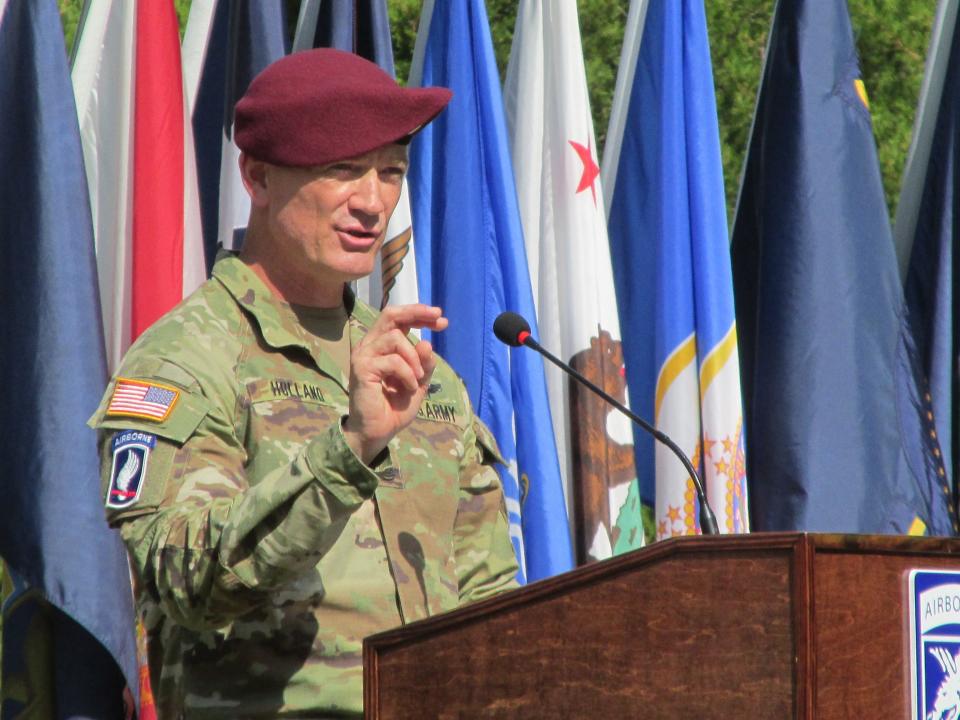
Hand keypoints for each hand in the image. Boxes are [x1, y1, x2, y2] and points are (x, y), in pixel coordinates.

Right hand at [342, 304, 447, 463]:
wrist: (377, 432)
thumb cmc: (394, 407)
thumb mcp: (418, 382)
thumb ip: (424, 364)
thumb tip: (426, 343)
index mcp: (381, 346)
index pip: (398, 319)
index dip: (419, 314)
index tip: (441, 318)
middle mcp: (370, 346)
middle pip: (391, 315)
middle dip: (417, 313)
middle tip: (438, 318)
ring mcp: (364, 356)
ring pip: (395, 338)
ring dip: (414, 358)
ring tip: (418, 378)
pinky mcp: (362, 369)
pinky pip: (393, 361)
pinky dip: (408, 374)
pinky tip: (410, 388)